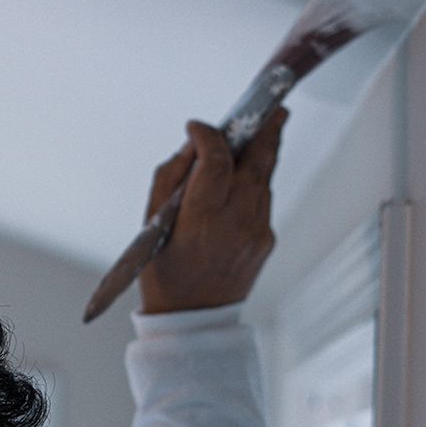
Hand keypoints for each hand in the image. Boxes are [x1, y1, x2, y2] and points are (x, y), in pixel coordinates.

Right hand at [137, 109, 286, 314]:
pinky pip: (263, 200)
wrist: (191, 319)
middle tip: (273, 107)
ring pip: (264, 179)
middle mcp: (236, 221)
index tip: (197, 126)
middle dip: (266, 129)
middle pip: (259, 160)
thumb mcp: (152, 221)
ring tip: (255, 134)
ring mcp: (257, 231)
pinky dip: (254, 184)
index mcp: (201, 216)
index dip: (210, 135)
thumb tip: (196, 144)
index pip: (218, 159)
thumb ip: (172, 177)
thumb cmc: (162, 267)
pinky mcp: (267, 239)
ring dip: (260, 156)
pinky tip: (243, 180)